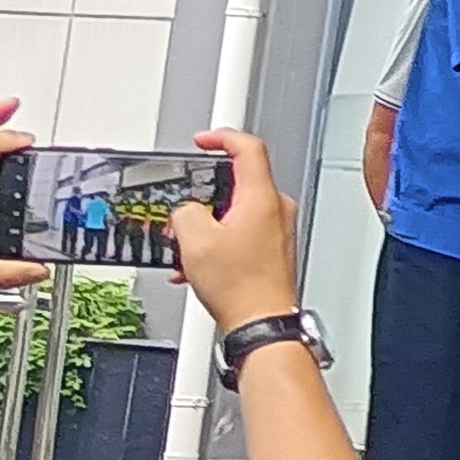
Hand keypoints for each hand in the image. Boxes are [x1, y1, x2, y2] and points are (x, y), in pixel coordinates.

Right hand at [168, 132, 302, 328]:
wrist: (261, 322)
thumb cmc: (241, 287)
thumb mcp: (195, 240)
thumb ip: (185, 211)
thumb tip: (187, 211)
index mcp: (262, 198)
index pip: (248, 148)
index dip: (223, 137)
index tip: (204, 141)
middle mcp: (276, 210)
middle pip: (237, 183)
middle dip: (203, 198)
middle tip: (182, 214)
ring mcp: (277, 230)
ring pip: (235, 213)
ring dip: (205, 227)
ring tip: (187, 249)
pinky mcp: (273, 249)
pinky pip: (240, 234)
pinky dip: (216, 244)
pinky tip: (198, 265)